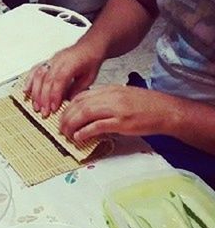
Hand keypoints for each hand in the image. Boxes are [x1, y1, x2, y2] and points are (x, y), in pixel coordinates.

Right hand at [24, 41, 103, 116]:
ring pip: (38, 75)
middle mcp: (59, 60)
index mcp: (72, 63)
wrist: (90, 45)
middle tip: (44, 112)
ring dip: (35, 93)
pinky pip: (34, 70)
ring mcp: (52, 60)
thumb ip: (77, 90)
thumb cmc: (91, 60)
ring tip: (36, 106)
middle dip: (43, 98)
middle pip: (46, 79)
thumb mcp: (89, 77)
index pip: (59, 80)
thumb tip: (66, 103)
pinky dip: (29, 82)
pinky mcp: (47, 62)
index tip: (53, 108)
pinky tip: (26, 91)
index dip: (54, 95)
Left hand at [59, 85, 175, 142]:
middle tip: (60, 129)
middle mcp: (111, 96)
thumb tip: (87, 113)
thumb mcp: (122, 98)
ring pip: (84, 113)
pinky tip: (78, 137)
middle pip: (79, 105)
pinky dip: (84, 132)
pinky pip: (97, 126)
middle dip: (65, 118)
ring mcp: (116, 109)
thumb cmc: (145, 106)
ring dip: (71, 125)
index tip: (62, 118)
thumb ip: (104, 102)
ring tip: (66, 135)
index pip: (81, 96)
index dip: (67, 108)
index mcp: (110, 90)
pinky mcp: (121, 122)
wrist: (166, 110)